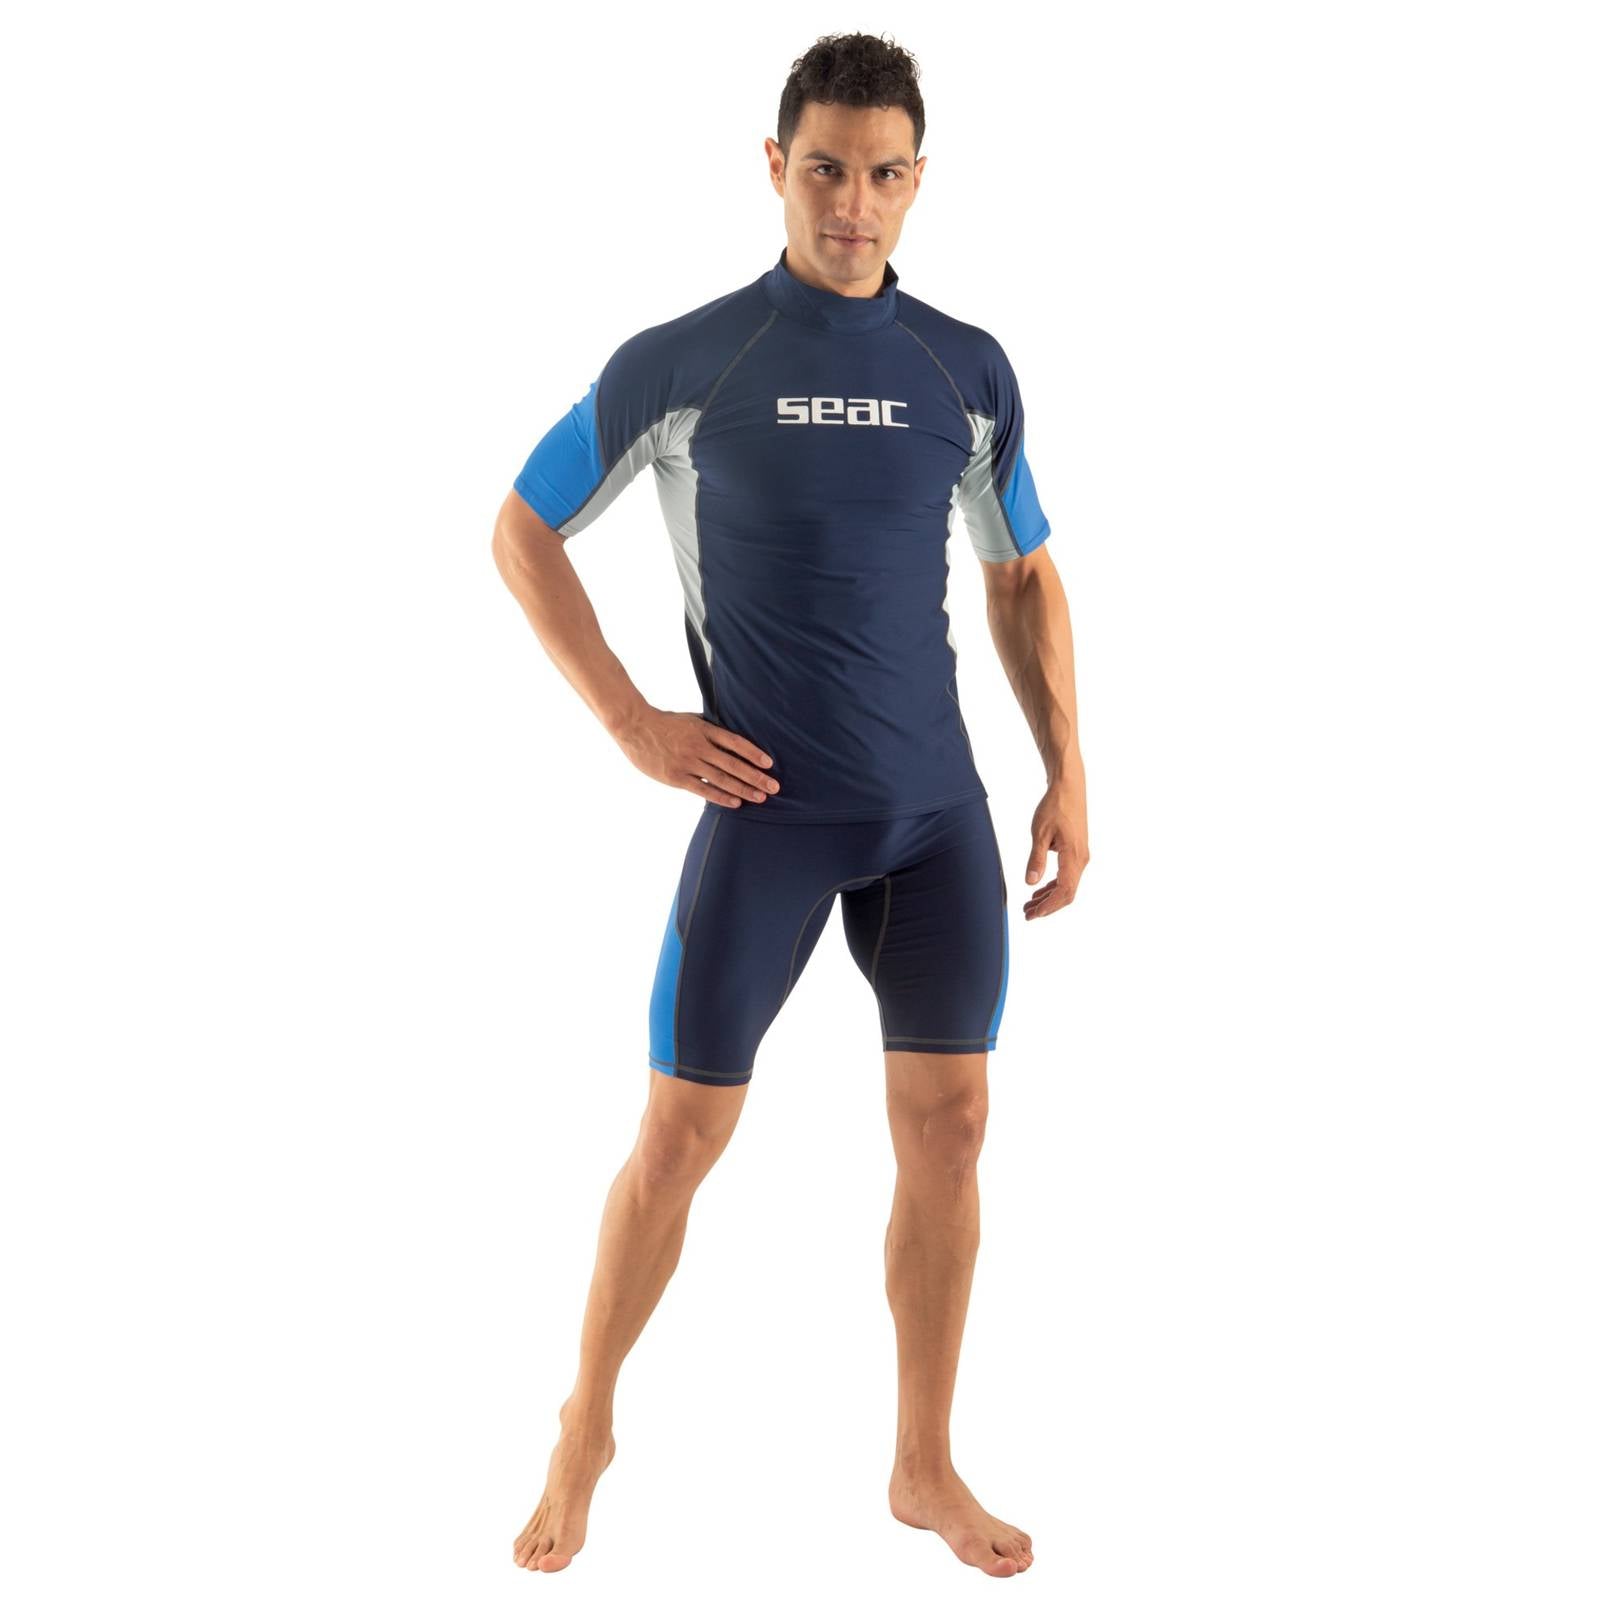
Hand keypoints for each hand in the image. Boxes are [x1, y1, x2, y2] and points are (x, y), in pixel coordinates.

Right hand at [616, 707, 779, 808]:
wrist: (634, 726)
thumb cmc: (664, 723)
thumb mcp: (691, 720)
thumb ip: (710, 730)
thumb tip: (733, 740)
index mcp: (704, 730)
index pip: (736, 742)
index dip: (754, 753)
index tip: (769, 763)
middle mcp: (699, 746)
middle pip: (734, 764)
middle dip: (756, 777)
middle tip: (774, 787)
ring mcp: (688, 762)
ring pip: (722, 779)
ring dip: (744, 789)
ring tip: (761, 797)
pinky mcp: (676, 776)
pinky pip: (703, 789)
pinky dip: (721, 797)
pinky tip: (736, 803)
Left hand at [1022, 774, 1088, 918]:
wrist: (1069, 788)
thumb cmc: (1054, 807)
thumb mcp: (1040, 833)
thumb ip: (1036, 858)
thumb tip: (1030, 882)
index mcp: (1073, 856)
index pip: (1064, 890)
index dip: (1049, 906)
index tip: (1034, 914)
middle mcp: (1081, 859)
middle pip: (1067, 893)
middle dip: (1048, 906)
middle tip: (1027, 914)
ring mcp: (1080, 857)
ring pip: (1067, 886)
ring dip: (1049, 898)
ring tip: (1029, 905)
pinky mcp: (1077, 852)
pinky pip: (1067, 876)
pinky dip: (1053, 886)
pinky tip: (1038, 890)